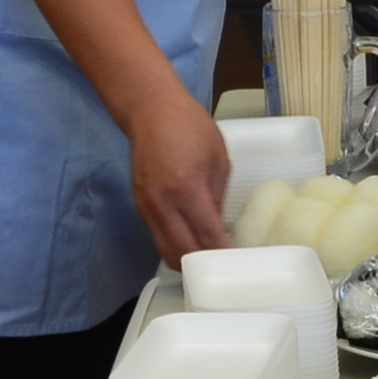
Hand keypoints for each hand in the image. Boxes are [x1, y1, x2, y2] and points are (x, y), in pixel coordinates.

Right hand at [124, 87, 232, 265]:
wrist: (150, 111)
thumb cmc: (190, 128)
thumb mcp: (218, 160)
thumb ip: (218, 197)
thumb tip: (220, 229)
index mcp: (186, 189)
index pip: (206, 236)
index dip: (223, 254)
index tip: (238, 263)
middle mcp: (162, 204)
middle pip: (182, 253)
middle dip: (205, 265)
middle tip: (225, 267)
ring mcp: (146, 208)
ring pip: (166, 251)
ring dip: (187, 261)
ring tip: (209, 262)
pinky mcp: (139, 207)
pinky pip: (158, 238)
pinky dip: (175, 247)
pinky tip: (192, 244)